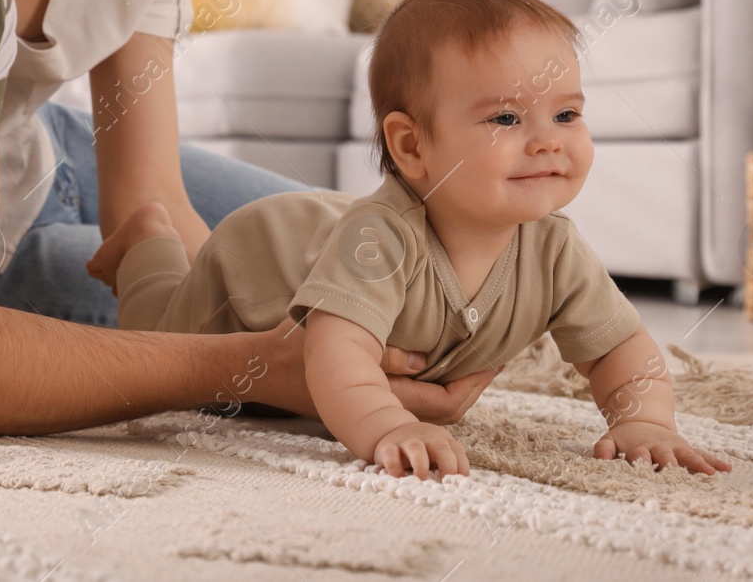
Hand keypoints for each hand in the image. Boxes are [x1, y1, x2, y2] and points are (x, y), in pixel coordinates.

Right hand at [251, 324, 501, 421]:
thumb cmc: (292, 349)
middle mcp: (378, 413)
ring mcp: (371, 412)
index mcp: (375, 398)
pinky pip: (411, 404)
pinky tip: (438, 365)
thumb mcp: (335, 338)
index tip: (493, 360)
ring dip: (454, 390)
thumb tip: (422, 361)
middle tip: (493, 361)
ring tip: (473, 362)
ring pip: (428, 412)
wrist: (259, 368)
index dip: (472, 385)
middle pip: (442, 415)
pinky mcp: (365, 406)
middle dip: (470, 389)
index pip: (441, 403)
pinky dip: (433, 388)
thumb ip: (380, 352)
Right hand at [372, 421, 469, 479]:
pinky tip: (399, 479)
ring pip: (415, 447)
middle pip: (440, 446)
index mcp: (442, 440)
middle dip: (447, 464)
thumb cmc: (421, 450)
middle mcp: (426, 438)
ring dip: (421, 464)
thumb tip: (459, 489)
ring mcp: (406, 441)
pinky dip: (394, 466)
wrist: (391, 429)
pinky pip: (390, 453)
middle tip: (444, 483)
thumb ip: (448, 465)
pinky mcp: (387, 447)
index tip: (459, 484)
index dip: (461, 468)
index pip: (457, 451)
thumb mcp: (437, 453)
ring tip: (422, 480)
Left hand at [593, 420, 732, 474]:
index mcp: (639, 447)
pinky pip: (702, 454)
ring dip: (698, 464)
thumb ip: (603, 448)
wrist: (642, 421)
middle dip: (672, 466)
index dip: (642, 466)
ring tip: (709, 473)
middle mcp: (659, 447)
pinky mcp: (686, 449)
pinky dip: (714, 461)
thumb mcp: (611, 440)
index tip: (646, 474)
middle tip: (679, 474)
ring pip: (687, 455)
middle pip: (666, 458)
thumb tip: (599, 459)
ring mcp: (675, 448)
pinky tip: (726, 468)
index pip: (640, 458)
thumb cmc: (625, 439)